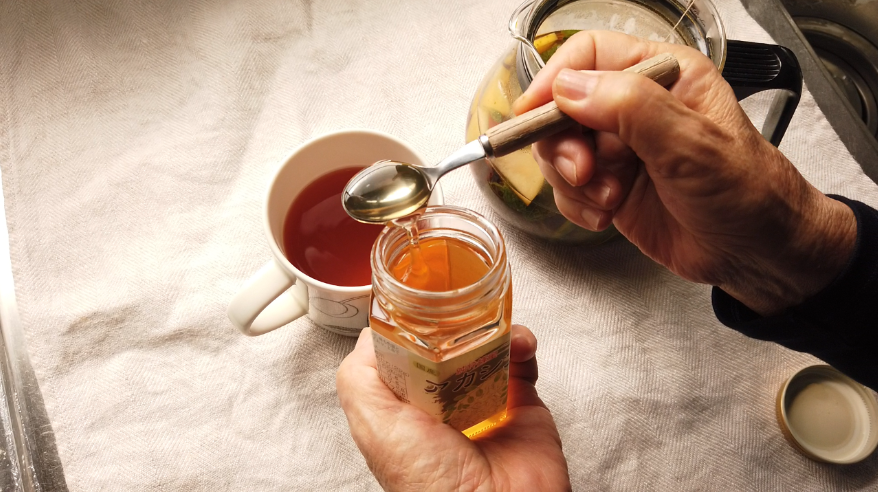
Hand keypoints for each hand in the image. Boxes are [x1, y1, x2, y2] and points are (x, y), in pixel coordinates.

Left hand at [336, 325, 569, 491]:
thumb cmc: (431, 484)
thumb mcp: (373, 424)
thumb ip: (359, 377)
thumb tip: (371, 334)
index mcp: (402, 407)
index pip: (402, 350)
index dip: (411, 324)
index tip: (419, 301)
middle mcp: (441, 403)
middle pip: (446, 342)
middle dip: (453, 321)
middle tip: (458, 309)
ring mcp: (482, 400)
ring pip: (485, 343)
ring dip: (491, 326)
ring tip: (492, 325)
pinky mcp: (521, 403)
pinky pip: (521, 359)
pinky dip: (521, 343)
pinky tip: (517, 342)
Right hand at [513, 31, 855, 315]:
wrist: (758, 253)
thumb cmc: (749, 193)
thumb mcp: (692, 145)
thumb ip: (632, 108)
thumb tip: (570, 89)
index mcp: (663, 76)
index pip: (589, 56)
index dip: (555, 82)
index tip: (533, 112)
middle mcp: (637, 107)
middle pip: (563, 107)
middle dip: (563, 144)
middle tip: (582, 172)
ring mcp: (622, 149)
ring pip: (560, 150)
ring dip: (573, 181)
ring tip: (607, 198)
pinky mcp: (611, 185)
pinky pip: (568, 188)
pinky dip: (577, 205)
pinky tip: (607, 214)